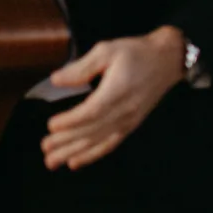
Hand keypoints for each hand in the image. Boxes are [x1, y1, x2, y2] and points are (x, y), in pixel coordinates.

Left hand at [40, 26, 186, 170]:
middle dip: (66, 142)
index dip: (70, 122)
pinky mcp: (131, 125)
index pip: (91, 112)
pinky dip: (92, 155)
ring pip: (97, 142)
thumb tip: (56, 80)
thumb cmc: (136, 53)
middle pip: (91, 131)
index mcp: (117, 91)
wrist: (167, 60)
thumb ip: (81, 67)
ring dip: (73, 153)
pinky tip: (75, 162)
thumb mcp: (107, 50)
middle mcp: (124, 111)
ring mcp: (128, 121)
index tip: (51, 125)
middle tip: (45, 148)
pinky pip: (109, 144)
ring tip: (52, 161)